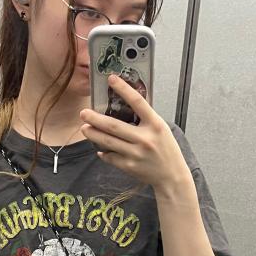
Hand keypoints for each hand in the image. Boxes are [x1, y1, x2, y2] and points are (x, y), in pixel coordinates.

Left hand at [79, 75, 190, 191]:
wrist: (172, 176)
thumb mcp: (161, 129)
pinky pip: (111, 157)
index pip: (138, 102)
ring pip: (108, 142)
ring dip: (93, 134)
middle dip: (95, 119)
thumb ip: (145, 119)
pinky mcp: (129, 166)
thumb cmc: (167, 150)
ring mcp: (136, 154)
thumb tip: (123, 105)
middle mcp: (145, 138)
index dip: (123, 89)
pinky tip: (99, 148)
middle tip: (84, 113)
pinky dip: (104, 152)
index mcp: (155, 125)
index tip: (111, 79)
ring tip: (85, 129)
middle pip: (114, 126)